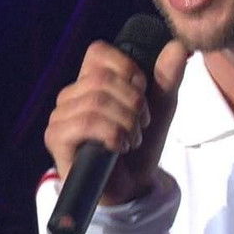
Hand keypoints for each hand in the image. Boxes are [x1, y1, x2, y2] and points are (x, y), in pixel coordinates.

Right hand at [44, 38, 187, 204]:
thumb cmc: (141, 143)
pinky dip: (113, 134)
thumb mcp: (161, 107)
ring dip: (126, 122)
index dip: (126, 68)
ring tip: (133, 139)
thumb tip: (178, 46)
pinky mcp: (56, 138)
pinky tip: (119, 147)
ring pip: (96, 100)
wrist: (132, 186)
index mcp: (91, 80)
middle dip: (133, 102)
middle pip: (102, 78)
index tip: (142, 91)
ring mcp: (60, 116)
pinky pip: (86, 123)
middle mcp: (71, 94)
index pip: (98, 51)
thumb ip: (168, 77)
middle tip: (142, 124)